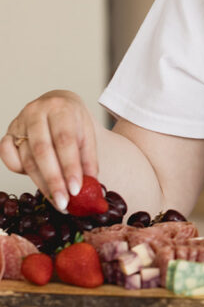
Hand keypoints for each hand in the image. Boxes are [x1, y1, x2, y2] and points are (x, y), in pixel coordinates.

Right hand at [0, 91, 97, 211]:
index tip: (76, 190)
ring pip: (27, 158)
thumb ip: (89, 159)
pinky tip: (36, 182)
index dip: (70, 167)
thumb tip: (91, 186)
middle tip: (64, 202)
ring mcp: (20, 121)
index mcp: (60, 107)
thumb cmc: (73, 121)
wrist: (57, 103)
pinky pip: (7, 155)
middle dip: (54, 180)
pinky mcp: (9, 132)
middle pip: (42, 151)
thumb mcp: (88, 134)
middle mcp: (36, 112)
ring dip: (41, 184)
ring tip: (57, 201)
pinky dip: (18, 170)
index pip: (65, 140)